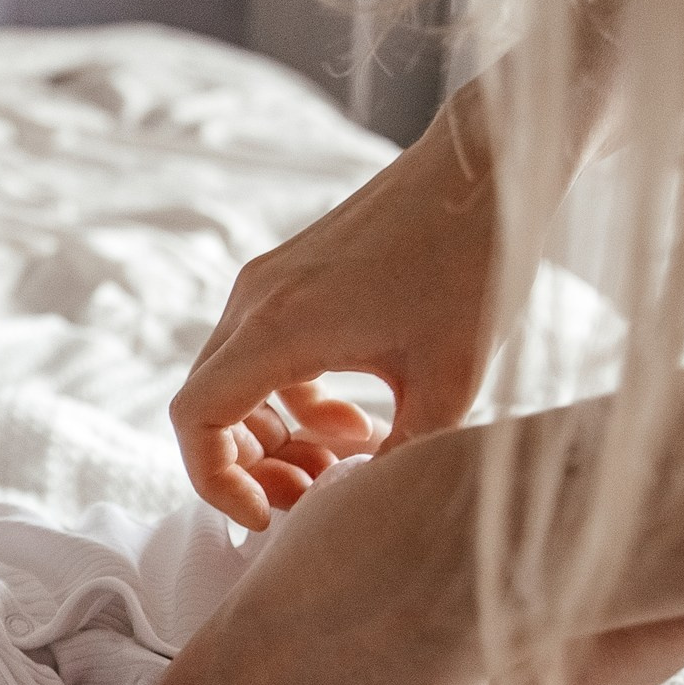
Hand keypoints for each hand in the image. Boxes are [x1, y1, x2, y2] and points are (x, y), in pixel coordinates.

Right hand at [170, 98, 499, 530]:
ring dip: (277, 437)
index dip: (216, 483)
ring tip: (344, 468)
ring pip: (237, 383)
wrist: (487, 168)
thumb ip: (403, 459)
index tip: (270, 516)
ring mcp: (272, 285)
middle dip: (251, 468)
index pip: (196, 421)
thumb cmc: (473, 265)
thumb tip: (372, 513)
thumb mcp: (451, 385)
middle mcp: (258, 302)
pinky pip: (268, 356)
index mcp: (279, 328)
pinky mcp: (295, 277)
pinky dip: (297, 401)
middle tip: (312, 501)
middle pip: (209, 407)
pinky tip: (360, 422)